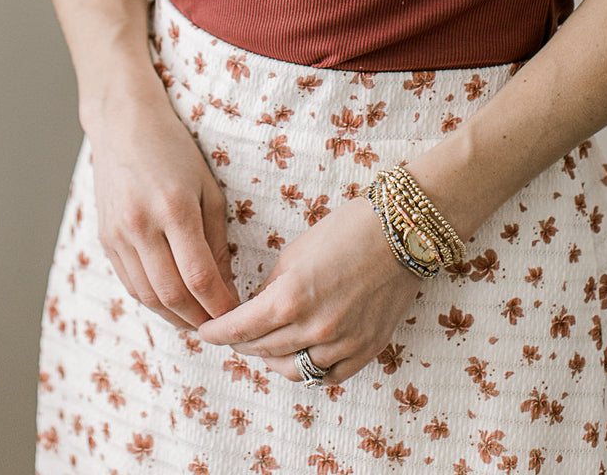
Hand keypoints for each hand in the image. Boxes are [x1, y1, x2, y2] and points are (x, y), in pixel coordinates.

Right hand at [87, 97, 241, 330]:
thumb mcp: (208, 187)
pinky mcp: (105, 239)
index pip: (199, 276)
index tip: (237, 316)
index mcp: (174, 208)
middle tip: (220, 327)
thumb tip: (225, 285)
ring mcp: (119, 234)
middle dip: (199, 319)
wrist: (123, 125)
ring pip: (147, 296)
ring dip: (174, 317)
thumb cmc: (174, 151)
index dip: (219, 305)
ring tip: (197, 320)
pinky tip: (170, 303)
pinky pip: (130, 283)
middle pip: (171, 294)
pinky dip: (152, 301)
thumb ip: (216, 239)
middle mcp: (142, 225)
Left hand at [197, 195, 419, 384]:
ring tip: (267, 344)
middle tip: (233, 334)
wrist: (401, 233)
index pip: (239, 329)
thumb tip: (256, 309)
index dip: (217, 333)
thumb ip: (273, 287)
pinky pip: (326, 376)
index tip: (204, 332)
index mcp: (291, 298)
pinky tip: (301, 354)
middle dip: (241, 342)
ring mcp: (342, 345)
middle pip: (261, 351)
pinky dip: (309, 368)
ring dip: (273, 358)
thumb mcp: (296, 252)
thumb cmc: (347, 230)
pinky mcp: (365, 352)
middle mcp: (314, 329)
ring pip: (292, 370)